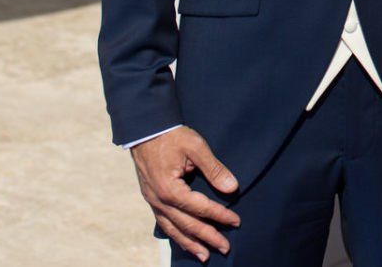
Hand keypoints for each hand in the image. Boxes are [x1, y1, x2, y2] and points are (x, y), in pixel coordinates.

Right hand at [130, 127, 239, 261]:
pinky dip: (175, 234)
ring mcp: (153, 201)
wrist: (146, 129)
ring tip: (204, 256)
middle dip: (207, 237)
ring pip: (172, 229)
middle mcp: (159, 200)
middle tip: (225, 247)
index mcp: (170, 189)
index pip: (200, 208)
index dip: (219, 215)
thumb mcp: (196, 147)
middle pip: (186, 224)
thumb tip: (232, 188)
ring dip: (189, 243)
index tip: (236, 222)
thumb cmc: (171, 135)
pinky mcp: (151, 198)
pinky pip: (163, 222)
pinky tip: (184, 240)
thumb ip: (214, 169)